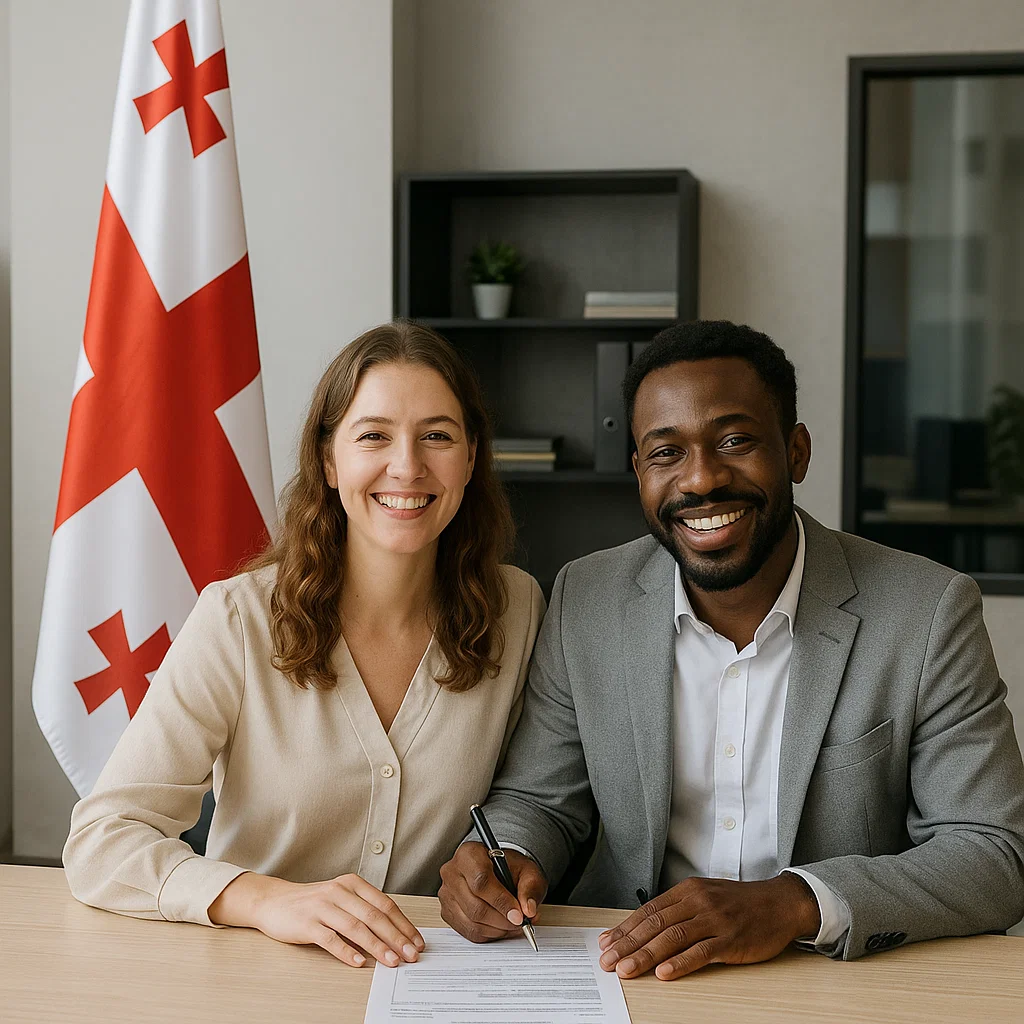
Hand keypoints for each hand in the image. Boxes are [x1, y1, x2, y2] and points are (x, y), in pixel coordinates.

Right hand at [208, 871, 424, 967]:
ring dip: (377, 947)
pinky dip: (346, 952)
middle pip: (374, 916)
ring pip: (356, 928)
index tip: (416, 941)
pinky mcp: (307, 923)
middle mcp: (339, 892)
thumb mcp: (341, 899)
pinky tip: (359, 962)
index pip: (385, 904)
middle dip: (396, 937)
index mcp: (352, 884)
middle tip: (411, 954)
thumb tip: (393, 935)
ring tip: (391, 961)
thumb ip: (363, 911)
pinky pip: (330, 939)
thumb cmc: (313, 903)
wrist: (274, 901)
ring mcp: (323, 907)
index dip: (403, 924)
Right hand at [438, 842, 547, 942]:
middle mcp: (452, 872)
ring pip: (472, 922)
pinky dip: (489, 934)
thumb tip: (528, 910)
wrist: (498, 870)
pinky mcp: (447, 912)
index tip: (519, 915)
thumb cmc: (510, 868)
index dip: (501, 901)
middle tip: (520, 922)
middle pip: (475, 906)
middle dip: (502, 919)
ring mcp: (447, 894)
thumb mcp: (527, 871)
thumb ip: (529, 888)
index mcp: (469, 854)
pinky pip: (468, 931)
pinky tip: (501, 927)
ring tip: (513, 925)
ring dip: (497, 929)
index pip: (481, 881)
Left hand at [598, 873, 820, 980]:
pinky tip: (664, 973)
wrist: (779, 902)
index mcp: (687, 890)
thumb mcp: (705, 896)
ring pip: (672, 938)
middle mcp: (697, 902)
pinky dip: (680, 963)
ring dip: (646, 956)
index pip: (649, 910)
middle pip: (655, 924)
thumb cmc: (739, 903)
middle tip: (607, 960)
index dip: (625, 928)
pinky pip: (701, 952)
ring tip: (626, 970)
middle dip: (627, 944)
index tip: (606, 943)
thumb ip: (678, 910)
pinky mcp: (730, 939)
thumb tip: (645, 929)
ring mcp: (714, 920)